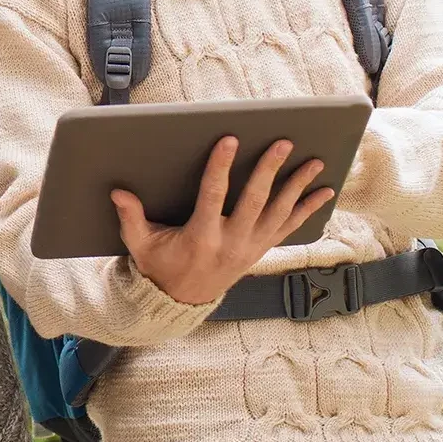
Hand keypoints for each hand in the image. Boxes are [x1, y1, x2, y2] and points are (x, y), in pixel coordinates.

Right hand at [111, 137, 333, 305]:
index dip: (221, 167)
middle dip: (270, 170)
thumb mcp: (140, 245)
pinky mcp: (260, 249)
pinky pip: (289, 227)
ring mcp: (250, 247)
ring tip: (315, 162)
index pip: (213, 196)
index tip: (229, 141)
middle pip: (255, 201)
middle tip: (282, 144)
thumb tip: (118, 192)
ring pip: (279, 212)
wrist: (182, 301)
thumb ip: (131, 217)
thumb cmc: (159, 265)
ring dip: (298, 186)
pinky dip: (307, 209)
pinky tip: (324, 192)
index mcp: (201, 237)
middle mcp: (231, 242)